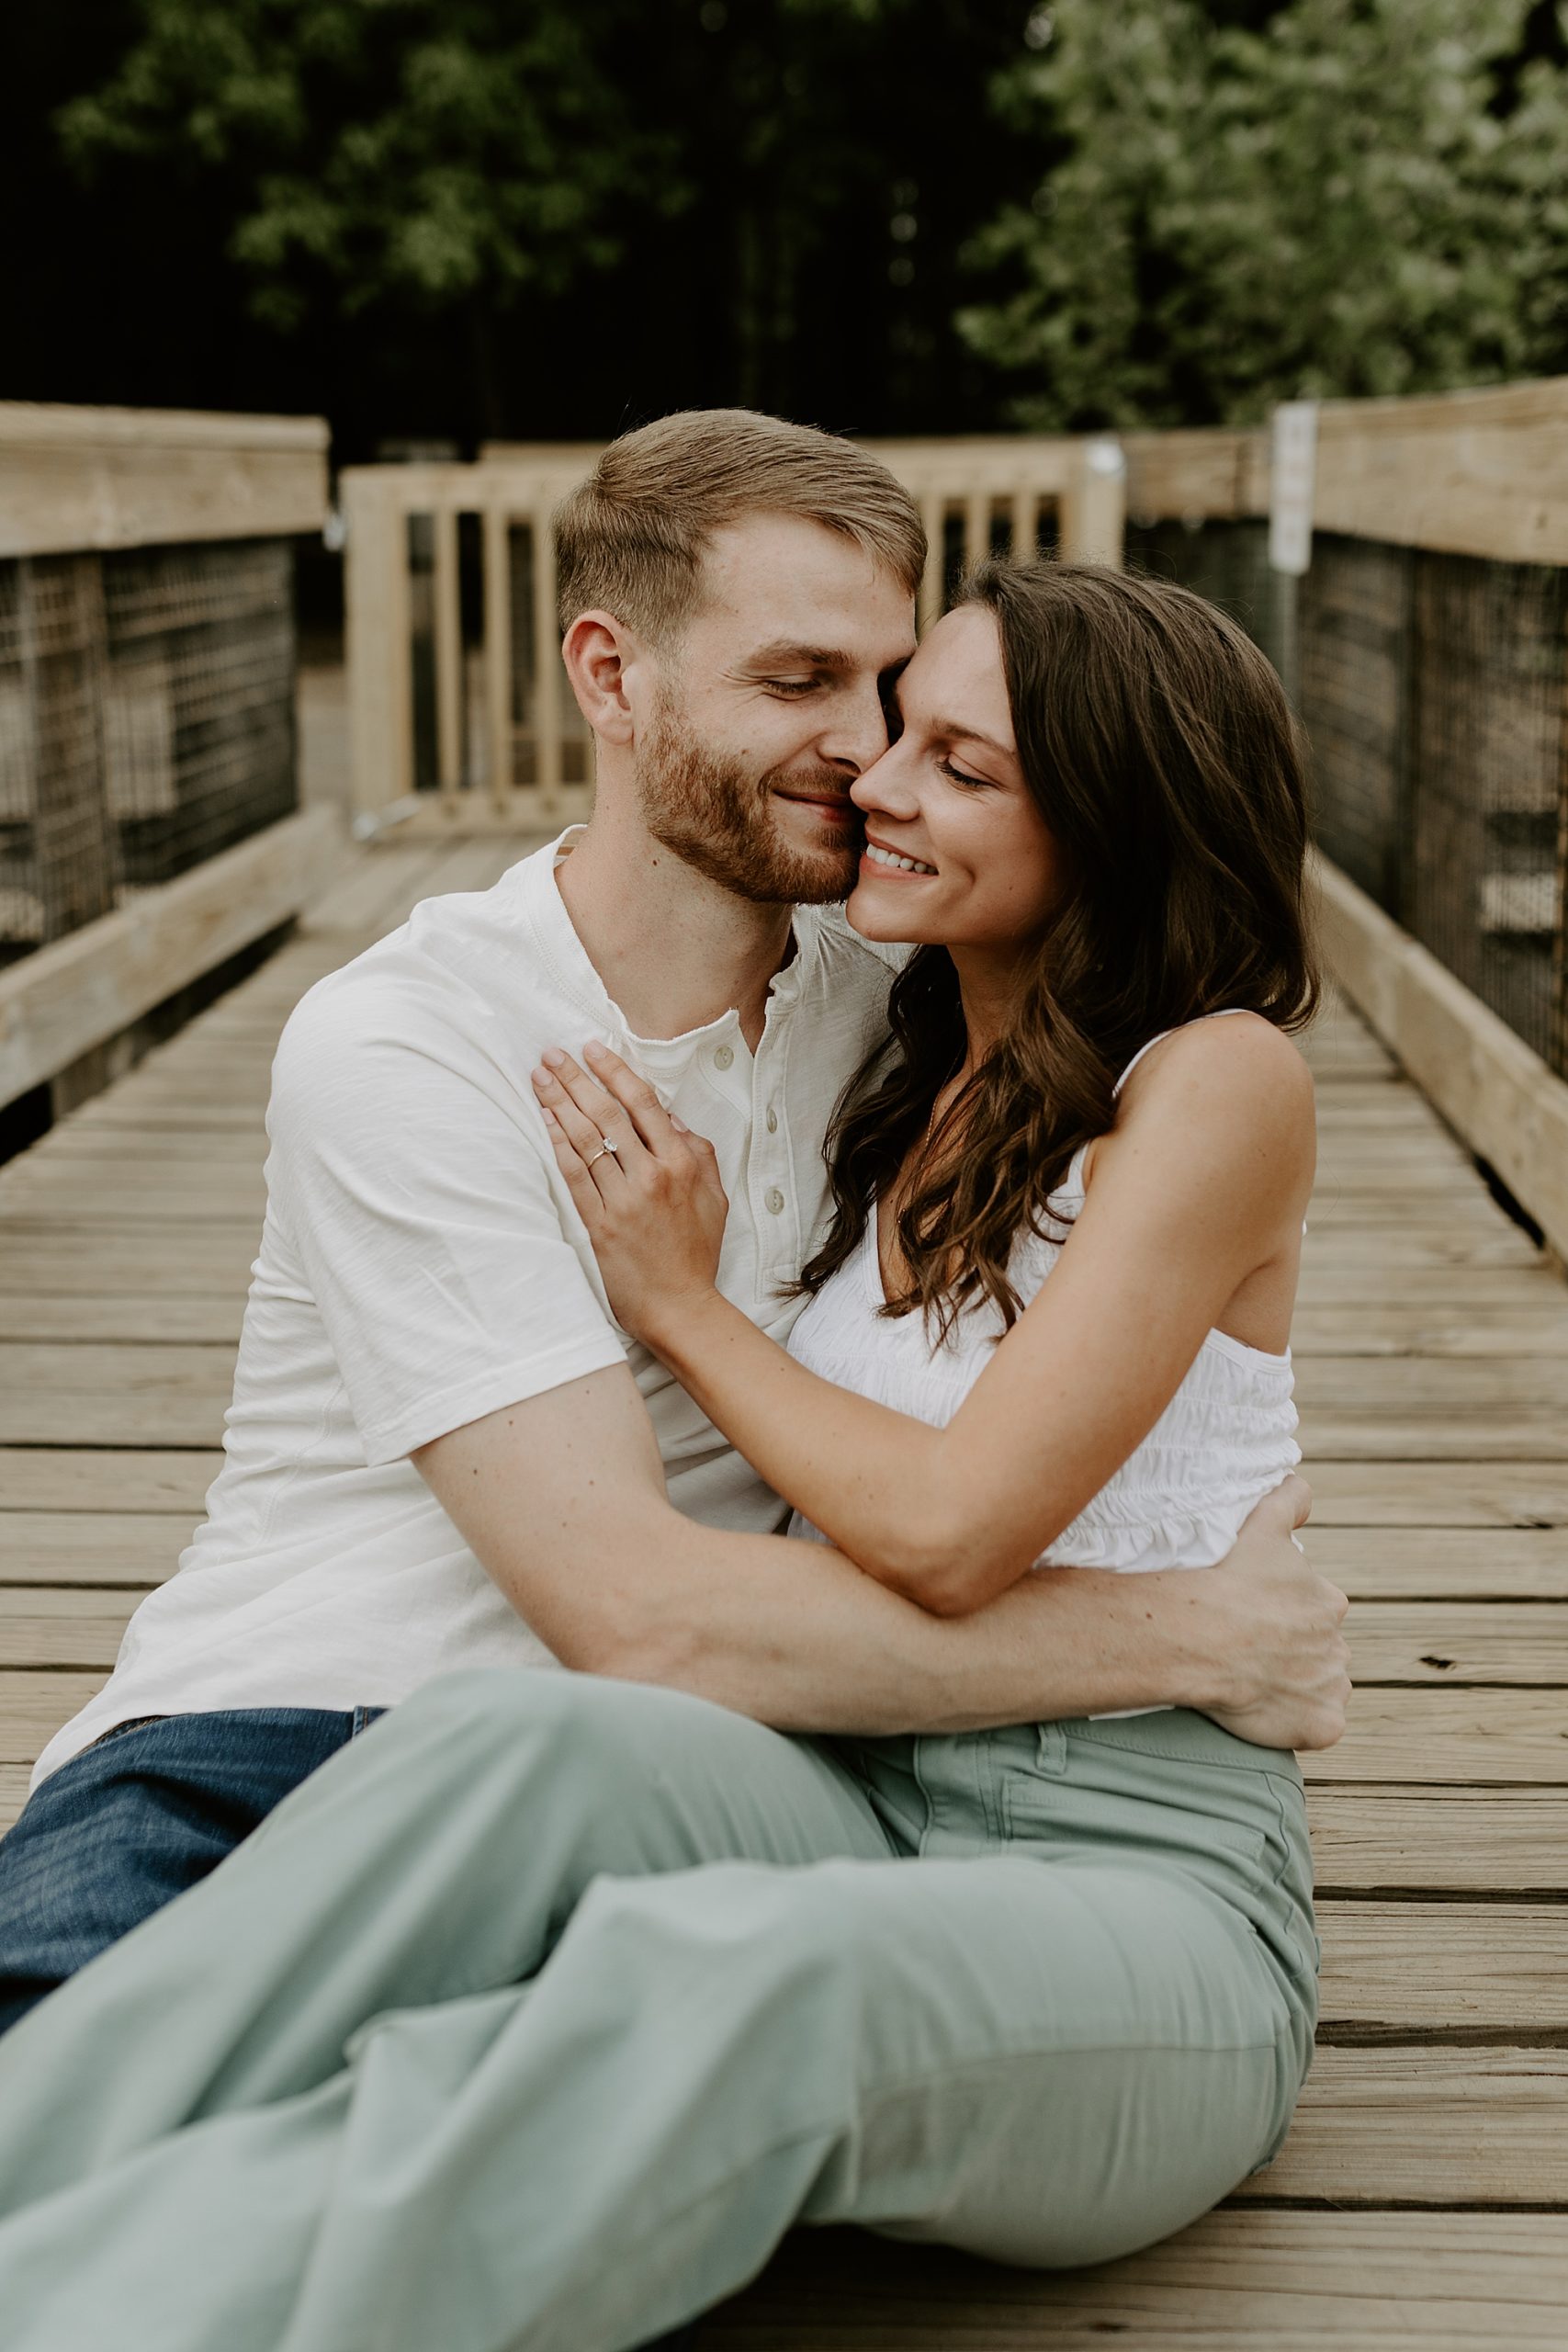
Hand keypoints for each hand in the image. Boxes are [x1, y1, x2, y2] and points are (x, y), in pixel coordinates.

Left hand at [531, 1041, 728, 1346]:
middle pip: (607, 1114)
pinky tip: (544, 1122)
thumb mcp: (714, 1196)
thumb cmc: (697, 1251)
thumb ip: (697, 1151)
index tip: (592, 1049)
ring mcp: (623, 1200)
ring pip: (587, 1140)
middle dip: (576, 1078)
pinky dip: (558, 1145)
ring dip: (559, 1103)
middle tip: (553, 1054)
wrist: (681, 1306)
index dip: (614, 1072)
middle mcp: (651, 1176)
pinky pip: (575, 1176)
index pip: (643, 1104)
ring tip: (539, 1077)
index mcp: (681, 1163)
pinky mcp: (600, 1225)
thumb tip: (671, 1118)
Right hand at [1189, 1476, 1352, 1750]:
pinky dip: (1299, 1723)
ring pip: (1319, 1688)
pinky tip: (1267, 1712)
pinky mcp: (1322, 1726)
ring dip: (1297, 1687)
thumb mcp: (1262, 1523)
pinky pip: (1318, 1728)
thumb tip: (1302, 1488)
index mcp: (1328, 1602)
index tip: (1253, 1615)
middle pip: (1319, 1651)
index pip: (1316, 1611)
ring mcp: (1332, 1689)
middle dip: (1293, 1652)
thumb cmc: (1227, 1579)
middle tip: (1248, 1649)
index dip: (1284, 1614)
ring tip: (1252, 1681)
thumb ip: (1289, 1500)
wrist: (1201, 1636)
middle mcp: (1339, 1646)